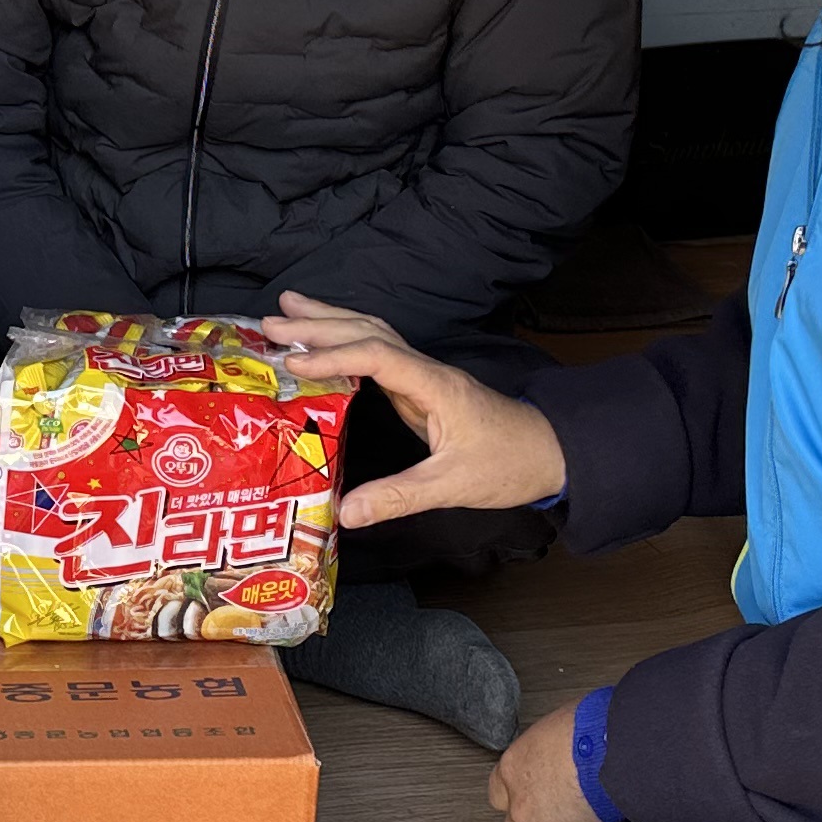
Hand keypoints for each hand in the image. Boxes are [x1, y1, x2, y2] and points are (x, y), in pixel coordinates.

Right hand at [259, 293, 565, 530]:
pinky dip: (345, 344)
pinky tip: (323, 347)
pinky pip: (377, 355)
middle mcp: (427, 370)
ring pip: (374, 335)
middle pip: (368, 331)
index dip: (332, 355)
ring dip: (330, 322)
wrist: (552, 453)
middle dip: (318, 322)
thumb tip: (344, 512)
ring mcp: (425, 376)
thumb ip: (398, 496)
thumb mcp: (453, 486)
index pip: (376, 356)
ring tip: (287, 310)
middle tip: (269, 319)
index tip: (291, 362)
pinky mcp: (423, 388)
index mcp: (435, 385)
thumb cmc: (510, 464)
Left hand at [489, 700, 606, 821]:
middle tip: (559, 813)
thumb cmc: (598, 730)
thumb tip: (564, 747)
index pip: (499, 790)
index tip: (535, 795)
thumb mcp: (563, 725)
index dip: (520, 795)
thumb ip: (553, 748)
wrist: (618, 753)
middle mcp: (518, 799)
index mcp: (515, 765)